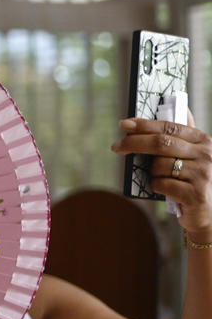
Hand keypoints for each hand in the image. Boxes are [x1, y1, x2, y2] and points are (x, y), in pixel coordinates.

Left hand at [114, 118, 211, 235]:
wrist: (211, 211)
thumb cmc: (197, 180)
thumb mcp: (196, 155)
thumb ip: (186, 136)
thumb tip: (181, 106)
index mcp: (204, 141)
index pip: (170, 127)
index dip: (144, 125)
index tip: (124, 124)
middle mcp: (207, 155)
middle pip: (161, 143)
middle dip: (134, 143)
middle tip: (116, 147)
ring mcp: (203, 175)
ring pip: (159, 166)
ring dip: (152, 173)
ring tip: (163, 179)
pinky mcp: (196, 194)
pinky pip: (161, 184)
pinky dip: (157, 187)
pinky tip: (167, 191)